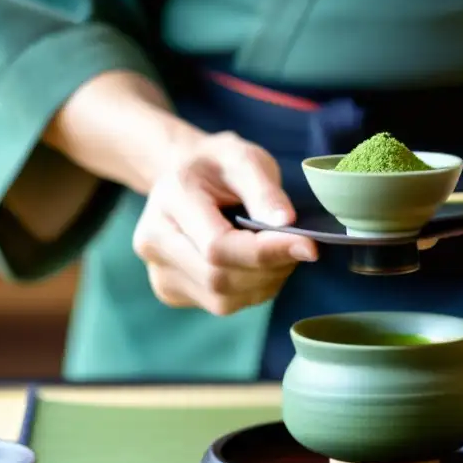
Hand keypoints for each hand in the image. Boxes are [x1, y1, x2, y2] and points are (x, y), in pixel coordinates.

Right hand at [132, 131, 317, 314]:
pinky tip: (257, 264)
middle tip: (299, 245)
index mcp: (170, 200)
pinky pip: (222, 304)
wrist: (185, 176)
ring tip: (277, 251)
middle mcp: (154, 242)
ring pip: (223, 299)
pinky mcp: (171, 292)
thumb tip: (285, 224)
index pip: (218, 246)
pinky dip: (252, 289)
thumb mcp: (245, 159)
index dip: (266, 252)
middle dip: (270, 267)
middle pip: (220, 278)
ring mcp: (160, 272)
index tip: (309, 245)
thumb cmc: (218, 165)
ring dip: (264, 281)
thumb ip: (265, 190)